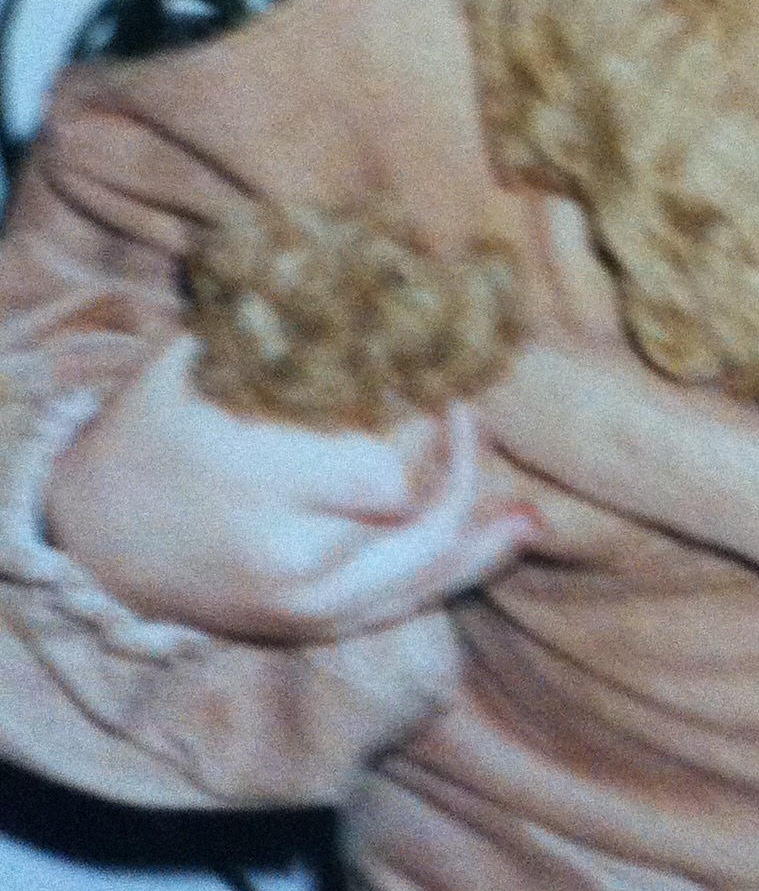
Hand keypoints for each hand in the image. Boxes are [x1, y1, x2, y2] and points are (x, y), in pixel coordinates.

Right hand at [44, 336, 537, 642]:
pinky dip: (464, 570)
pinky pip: (402, 605)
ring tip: (530, 505)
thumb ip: (287, 318)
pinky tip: (514, 536)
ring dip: (481, 528)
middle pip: (415, 519)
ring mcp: (298, 605)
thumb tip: (384, 261)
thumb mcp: (204, 358)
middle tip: (470, 409)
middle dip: (462, 464)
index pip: (380, 463)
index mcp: (254, 478)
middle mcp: (283, 554)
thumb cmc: (159, 427)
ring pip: (421, 570)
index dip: (424, 420)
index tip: (439, 376)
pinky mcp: (306, 629)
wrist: (96, 537)